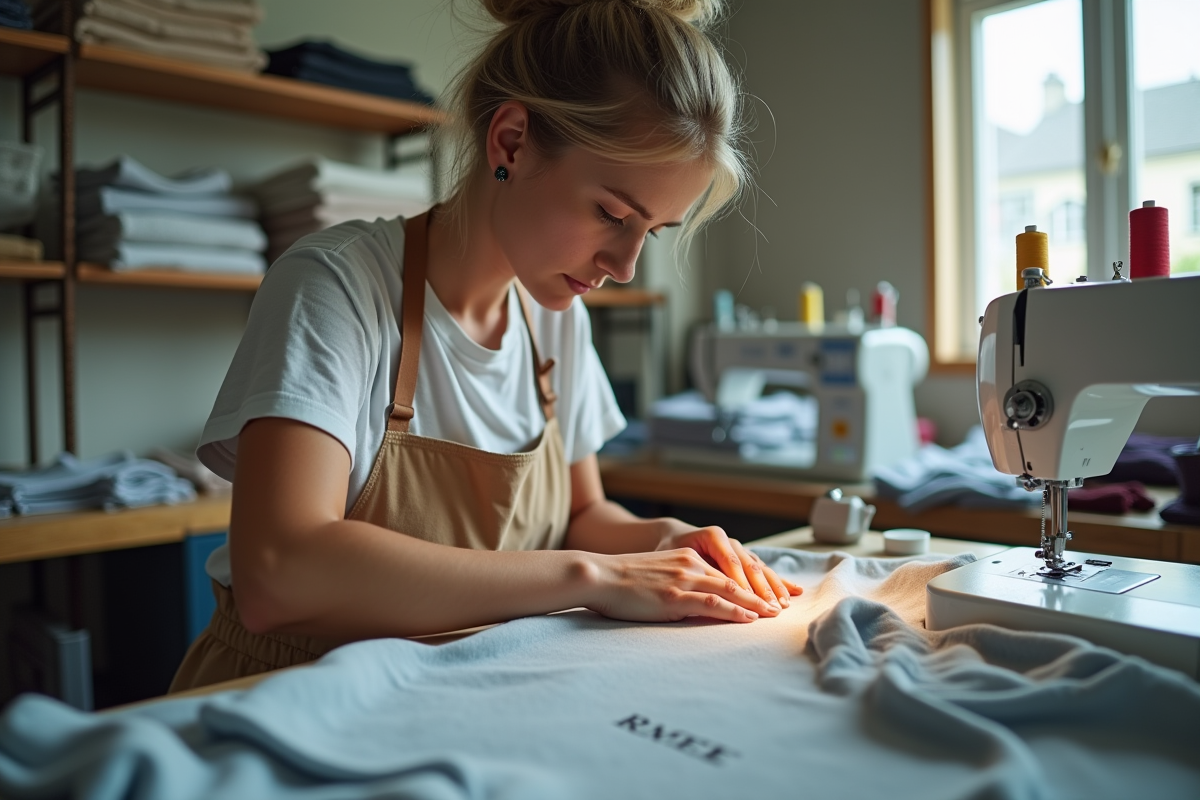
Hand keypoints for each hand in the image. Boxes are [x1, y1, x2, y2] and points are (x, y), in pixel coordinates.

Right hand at [582, 548, 782, 623]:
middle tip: (783, 605)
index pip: (727, 570)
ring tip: (774, 614)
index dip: (752, 583)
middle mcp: (691, 565)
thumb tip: (695, 602)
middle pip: (736, 578)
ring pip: (730, 590)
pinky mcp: (675, 596)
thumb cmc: (622, 582)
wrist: (599, 576)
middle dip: (762, 592)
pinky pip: (712, 602)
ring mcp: (684, 579)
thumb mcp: (656, 577)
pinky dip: (734, 610)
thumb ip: (679, 584)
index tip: (770, 594)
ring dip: (755, 603)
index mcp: (687, 559)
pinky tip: (749, 618)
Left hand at [656, 525, 802, 608]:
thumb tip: (706, 592)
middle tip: (773, 608)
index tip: (751, 602)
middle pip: (750, 567)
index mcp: (714, 536)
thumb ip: (691, 572)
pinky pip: (762, 570)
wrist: (671, 537)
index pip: (732, 563)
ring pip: (759, 568)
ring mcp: (739, 549)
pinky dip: (777, 581)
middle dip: (763, 589)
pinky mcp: (743, 558)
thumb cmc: (668, 550)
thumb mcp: (674, 558)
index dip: (743, 584)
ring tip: (784, 604)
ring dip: (773, 587)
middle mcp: (730, 541)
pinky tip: (794, 591)